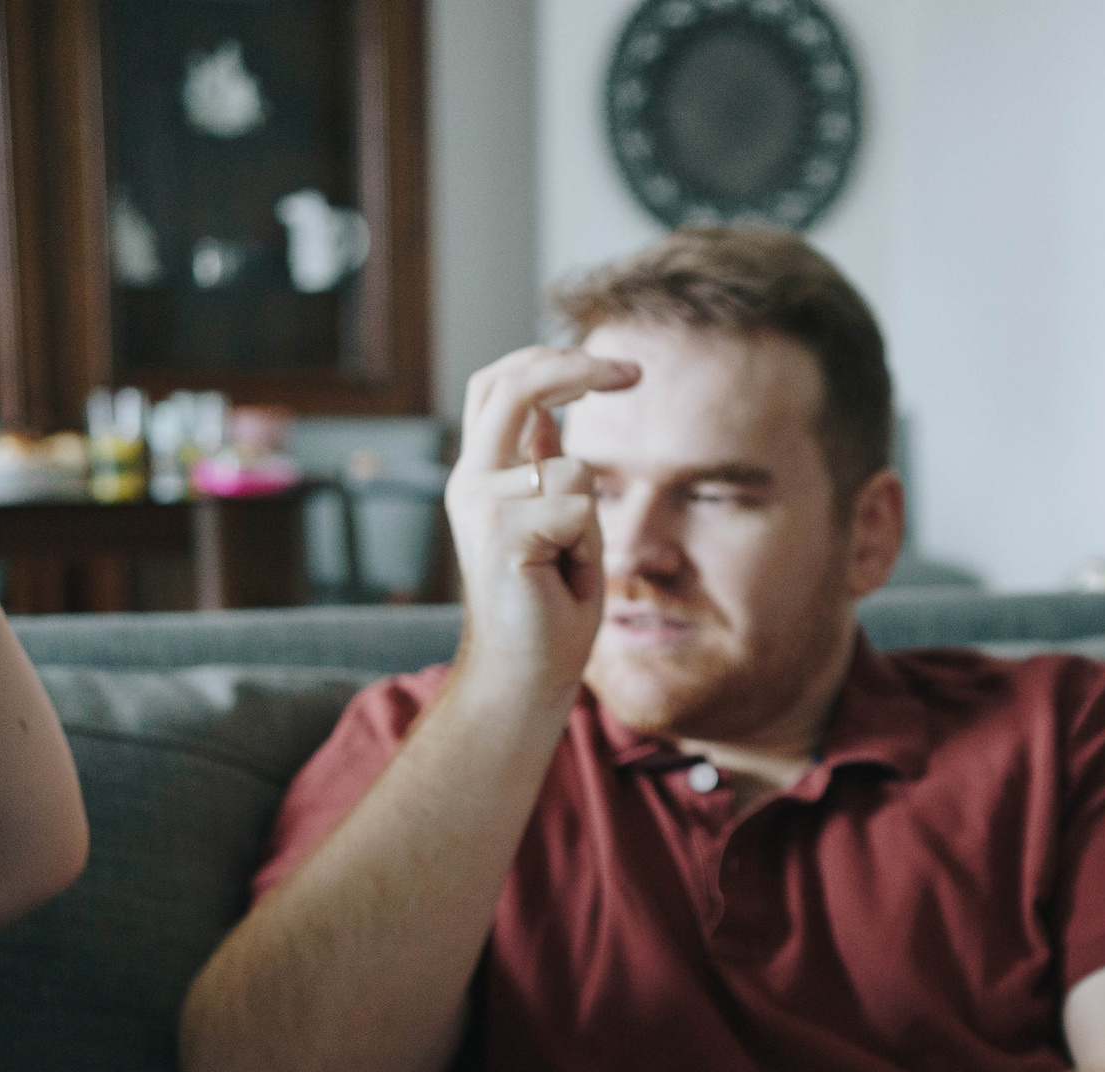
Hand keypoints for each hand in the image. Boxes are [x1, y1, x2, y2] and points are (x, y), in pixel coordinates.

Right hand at [442, 346, 640, 699]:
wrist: (523, 676)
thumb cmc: (546, 608)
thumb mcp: (554, 521)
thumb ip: (542, 466)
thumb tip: (550, 413)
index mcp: (480, 474)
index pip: (502, 385)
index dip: (553, 363)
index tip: (618, 370)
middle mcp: (471, 481)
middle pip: (514, 385)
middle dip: (577, 366)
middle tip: (633, 372)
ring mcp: (481, 504)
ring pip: (573, 469)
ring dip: (592, 520)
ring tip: (568, 565)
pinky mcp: (503, 532)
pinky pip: (577, 508)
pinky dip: (588, 546)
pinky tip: (562, 579)